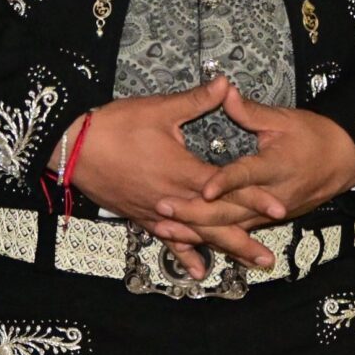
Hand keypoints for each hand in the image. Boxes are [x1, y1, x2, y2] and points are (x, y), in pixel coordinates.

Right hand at [67, 78, 270, 278]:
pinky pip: (169, 240)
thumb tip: (226, 82)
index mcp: (183, 172)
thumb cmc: (116, 126)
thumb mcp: (160, 109)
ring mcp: (158, 212)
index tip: (279, 207)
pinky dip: (185, 255)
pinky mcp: (143, 216)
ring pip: (197, 235)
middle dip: (244, 240)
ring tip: (248, 263)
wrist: (74, 149)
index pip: (226, 188)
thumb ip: (196, 100)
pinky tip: (200, 272)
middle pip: (216, 223)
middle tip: (268, 258)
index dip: (254, 196)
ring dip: (224, 249)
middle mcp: (173, 199)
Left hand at [176, 85, 354, 243]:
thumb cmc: (316, 137)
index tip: (203, 188)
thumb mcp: (286, 119)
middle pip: (231, 211)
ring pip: (231, 228)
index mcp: (276, 167)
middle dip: (195, 213)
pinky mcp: (269, 221)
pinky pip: (237, 232)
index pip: (246, 176)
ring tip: (166, 228)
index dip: (225, 182)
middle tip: (163, 208)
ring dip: (198, 230)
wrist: (346, 161)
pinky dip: (212, 237)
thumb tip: (224, 91)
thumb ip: (251, 111)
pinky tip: (188, 240)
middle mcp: (272, 196)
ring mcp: (271, 213)